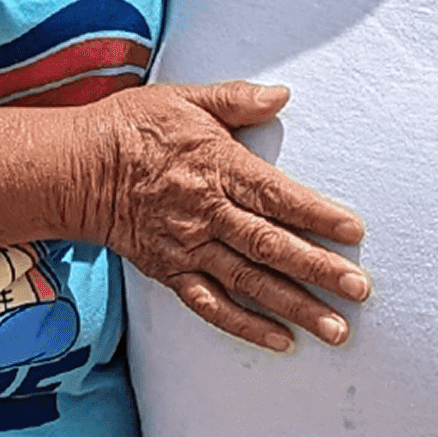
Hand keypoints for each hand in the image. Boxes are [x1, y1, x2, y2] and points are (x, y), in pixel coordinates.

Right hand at [81, 81, 368, 353]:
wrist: (77, 168)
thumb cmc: (134, 126)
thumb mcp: (185, 98)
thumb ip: (236, 99)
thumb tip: (282, 94)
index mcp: (216, 167)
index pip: (277, 195)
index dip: (318, 214)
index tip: (355, 232)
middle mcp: (206, 213)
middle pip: (270, 246)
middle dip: (318, 270)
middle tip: (360, 291)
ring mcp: (188, 247)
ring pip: (249, 283)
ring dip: (294, 307)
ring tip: (335, 328)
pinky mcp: (170, 272)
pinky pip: (212, 306)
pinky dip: (246, 326)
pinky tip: (281, 341)